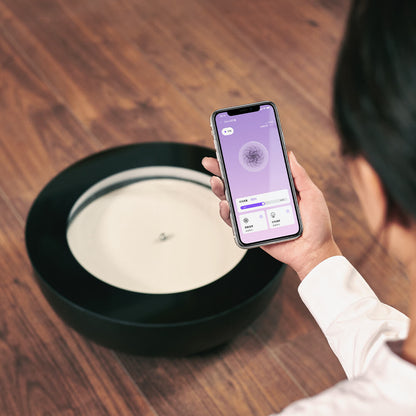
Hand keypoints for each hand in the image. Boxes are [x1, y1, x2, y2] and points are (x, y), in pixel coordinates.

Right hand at [202, 152, 340, 279]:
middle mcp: (263, 199)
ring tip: (217, 182)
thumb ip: (300, 176)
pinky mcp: (251, 228)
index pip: (255, 171)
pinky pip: (234, 221)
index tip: (230, 150)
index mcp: (276, 188)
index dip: (242, 161)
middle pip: (238, 183)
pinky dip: (226, 213)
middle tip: (212, 162)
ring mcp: (255, 213)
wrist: (313, 252)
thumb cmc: (317, 226)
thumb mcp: (312, 195)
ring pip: (232, 199)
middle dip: (222, 171)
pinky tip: (225, 205)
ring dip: (220, 189)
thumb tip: (290, 155)